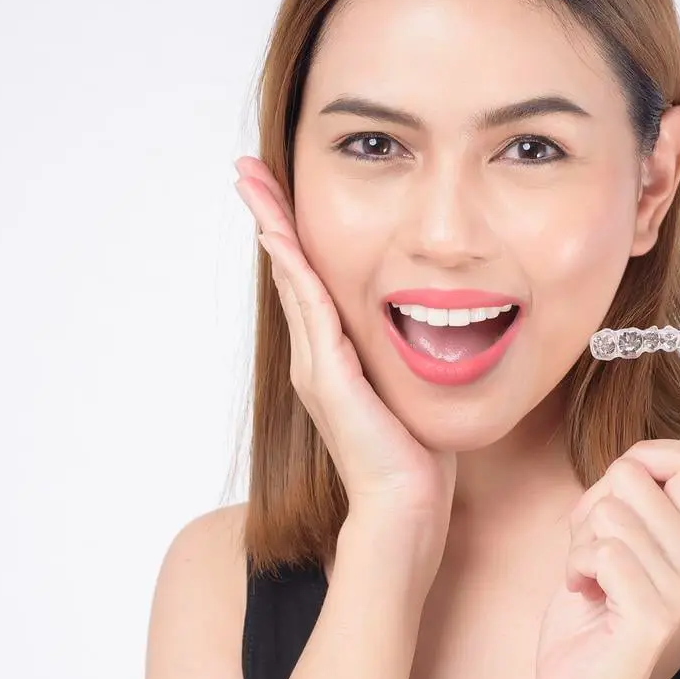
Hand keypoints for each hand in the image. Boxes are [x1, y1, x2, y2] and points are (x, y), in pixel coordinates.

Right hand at [233, 155, 456, 588]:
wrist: (405, 508)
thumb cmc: (415, 458)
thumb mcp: (408, 389)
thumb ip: (404, 358)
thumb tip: (433, 327)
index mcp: (333, 355)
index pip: (308, 279)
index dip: (292, 233)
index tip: (277, 190)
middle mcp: (315, 355)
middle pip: (288, 269)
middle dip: (269, 215)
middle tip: (246, 170)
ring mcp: (316, 364)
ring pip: (290, 279)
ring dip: (272, 226)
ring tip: (252, 185)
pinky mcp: (327, 375)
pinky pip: (308, 307)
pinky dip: (293, 268)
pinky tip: (281, 235)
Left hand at [533, 438, 679, 678]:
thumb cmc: (588, 619)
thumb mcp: (605, 542)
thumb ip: (621, 501)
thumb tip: (630, 464)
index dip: (644, 456)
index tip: (614, 495)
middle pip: (634, 476)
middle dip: (591, 506)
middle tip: (590, 554)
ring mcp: (678, 590)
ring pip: (610, 515)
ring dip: (579, 545)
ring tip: (587, 579)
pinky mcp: (651, 616)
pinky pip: (604, 554)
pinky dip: (577, 568)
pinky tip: (584, 594)